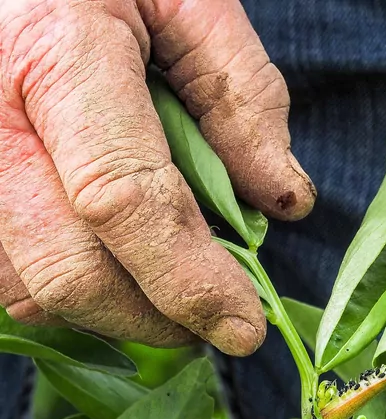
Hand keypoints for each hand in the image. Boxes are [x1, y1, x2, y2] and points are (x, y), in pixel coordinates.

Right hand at [0, 0, 314, 354]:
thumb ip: (240, 95)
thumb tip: (283, 199)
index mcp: (52, 52)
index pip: (123, 198)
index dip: (189, 279)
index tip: (244, 326)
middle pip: (68, 268)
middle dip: (156, 317)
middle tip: (217, 321)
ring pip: (26, 288)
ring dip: (114, 310)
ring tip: (172, 288)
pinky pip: (4, 275)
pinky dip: (71, 291)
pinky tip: (118, 267)